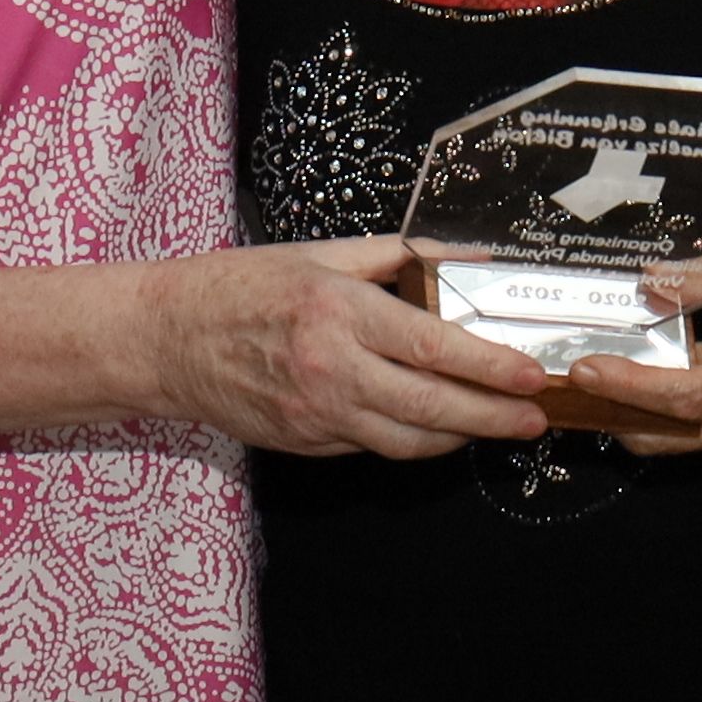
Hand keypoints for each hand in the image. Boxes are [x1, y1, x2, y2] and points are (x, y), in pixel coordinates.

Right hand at [145, 239, 558, 460]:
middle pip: (432, 407)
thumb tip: (450, 257)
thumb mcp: (316, 255)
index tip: (529, 374)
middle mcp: (332, 370)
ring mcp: (318, 414)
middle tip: (536, 418)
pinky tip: (435, 425)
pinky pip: (373, 446)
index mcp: (339, 313)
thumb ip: (389, 257)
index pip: (433, 346)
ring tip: (495, 425)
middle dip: (494, 417)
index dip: (489, 366)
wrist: (166, 341)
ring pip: (408, 441)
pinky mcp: (306, 442)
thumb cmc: (238, 287)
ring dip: (460, 437)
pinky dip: (411, 438)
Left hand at [560, 249, 701, 452]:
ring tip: (581, 380)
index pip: (687, 395)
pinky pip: (690, 428)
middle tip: (559, 379)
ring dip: (625, 413)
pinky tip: (627, 378)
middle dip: (609, 408)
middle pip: (667, 430)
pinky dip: (653, 409)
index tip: (587, 363)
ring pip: (674, 437)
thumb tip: (654, 282)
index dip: (632, 381)